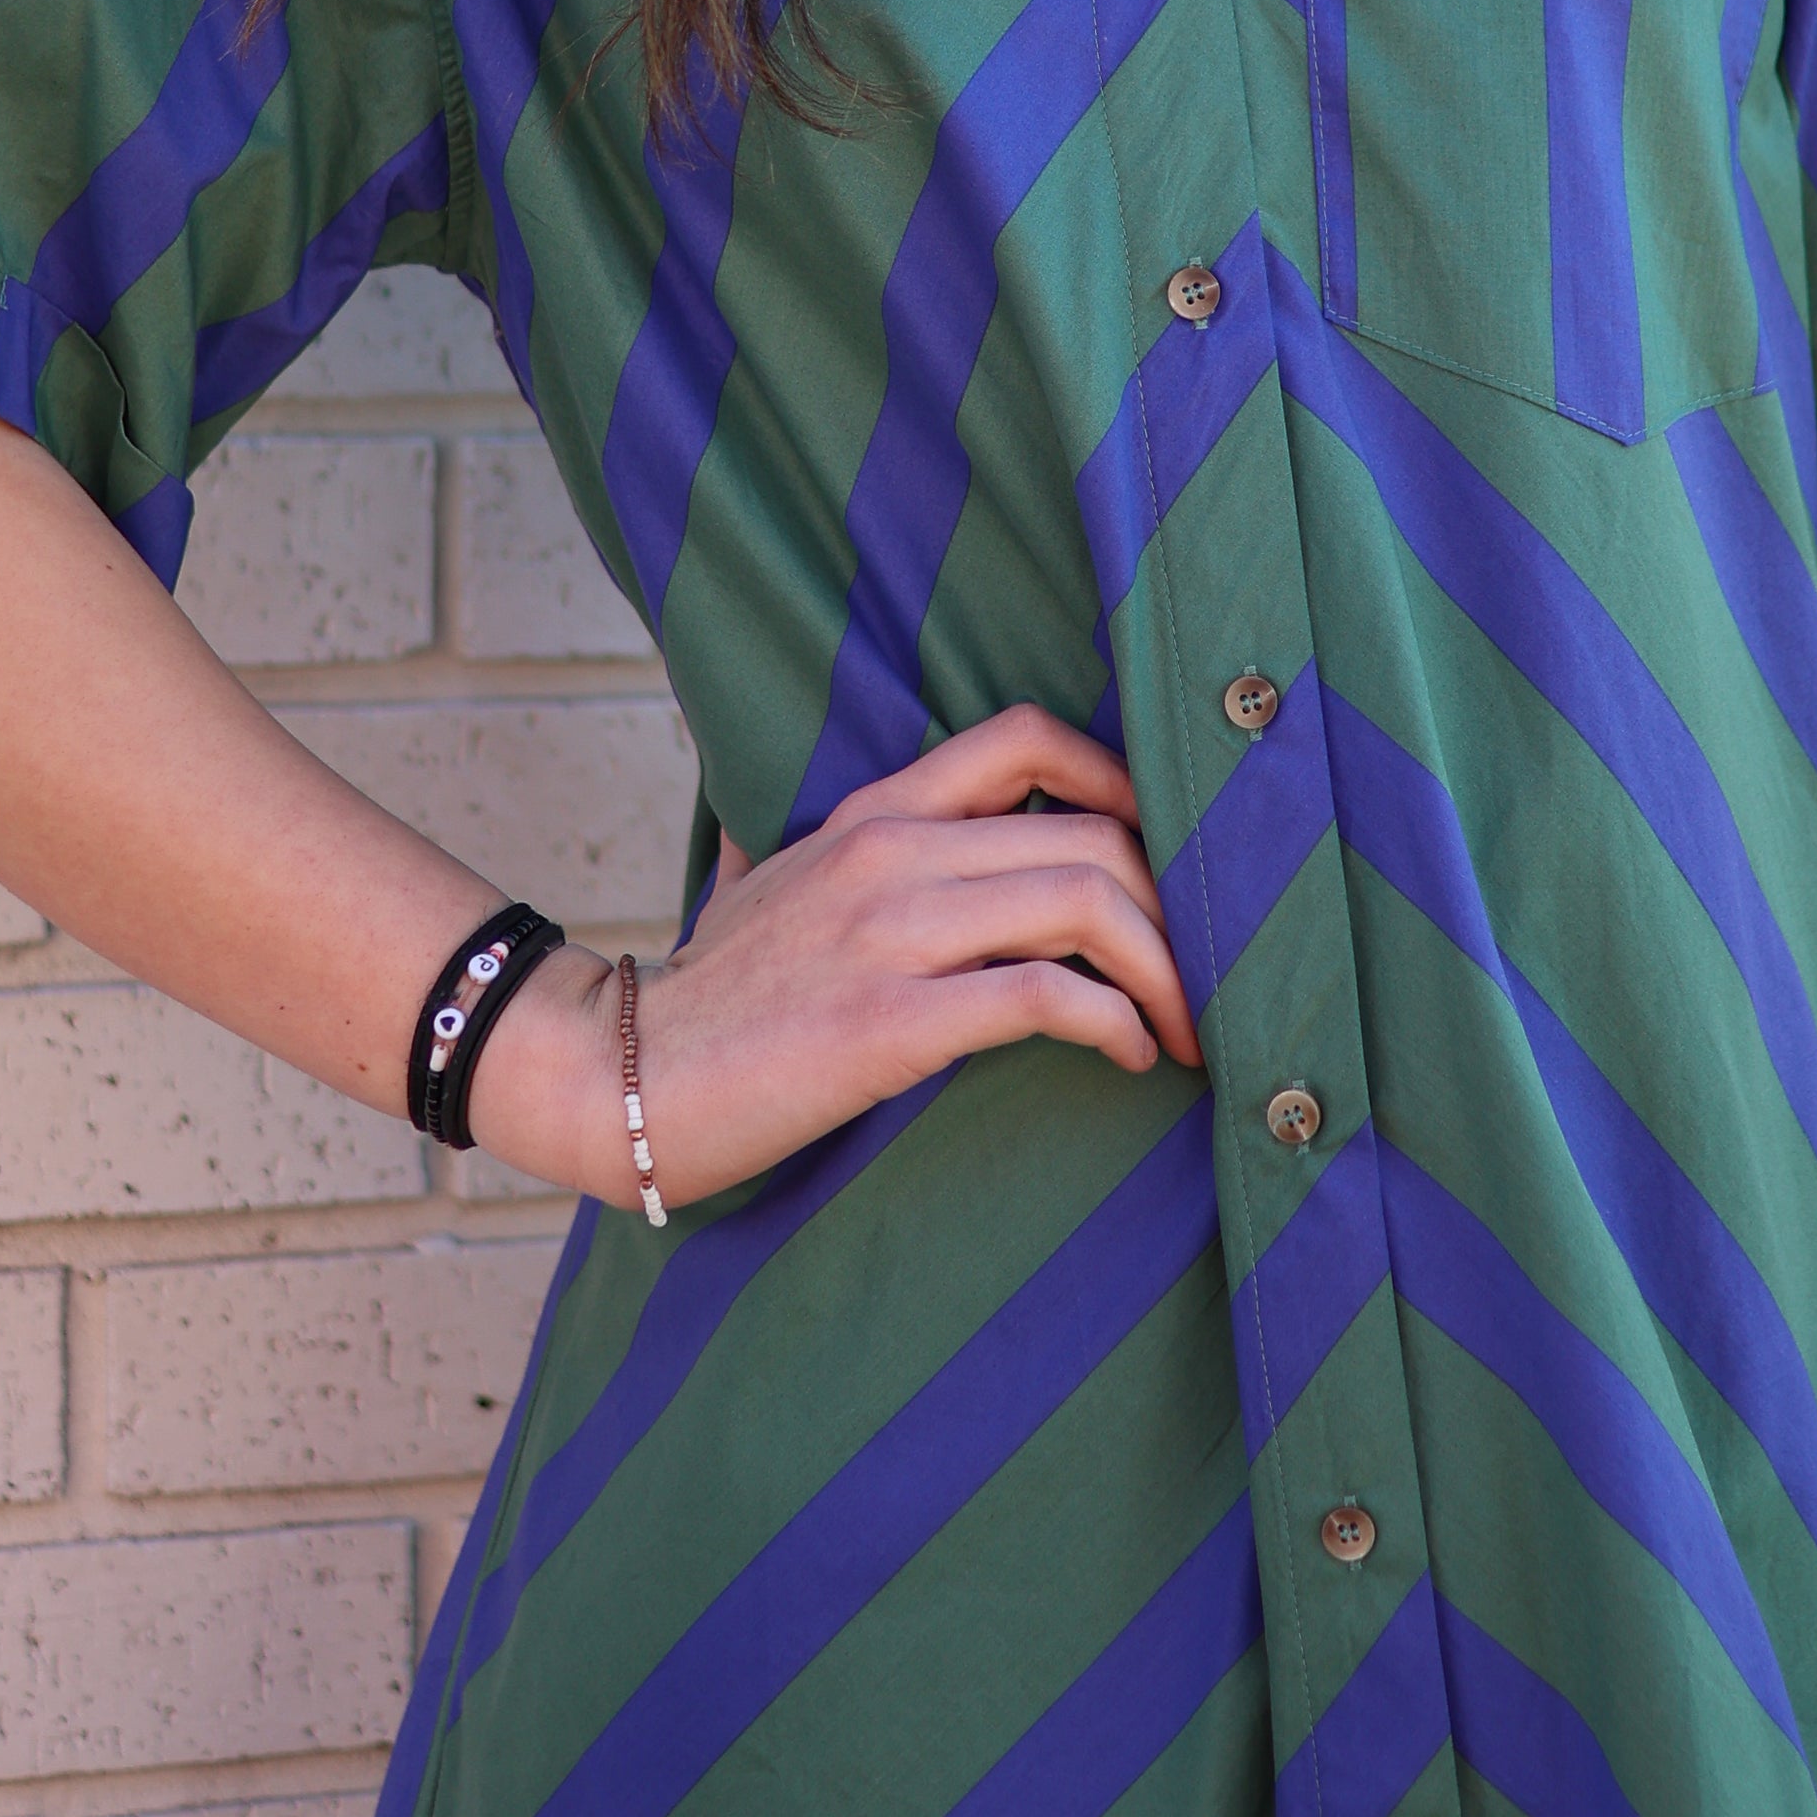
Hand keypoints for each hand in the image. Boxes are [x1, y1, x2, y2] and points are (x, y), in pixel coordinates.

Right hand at [467, 704, 1200, 1211]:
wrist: (614, 1076)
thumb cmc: (709, 1000)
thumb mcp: (770, 890)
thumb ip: (827, 857)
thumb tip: (851, 850)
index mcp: (871, 814)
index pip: (1026, 739)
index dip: (1124, 781)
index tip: (1167, 857)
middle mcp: (888, 852)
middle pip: (1093, 832)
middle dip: (1177, 906)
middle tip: (1202, 973)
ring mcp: (888, 933)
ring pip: (1087, 902)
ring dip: (1167, 971)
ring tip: (1185, 1026)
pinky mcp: (888, 1021)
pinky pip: (1045, 996)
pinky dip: (1115, 1022)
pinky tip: (1132, 1056)